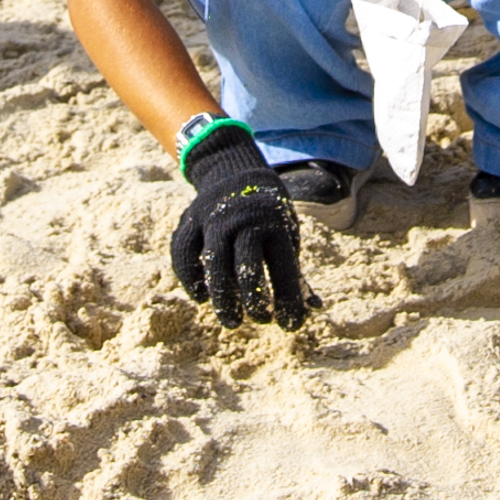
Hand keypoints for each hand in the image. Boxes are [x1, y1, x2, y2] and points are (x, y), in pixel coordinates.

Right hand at [168, 130, 311, 328]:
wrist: (236, 174)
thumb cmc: (268, 217)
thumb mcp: (286, 236)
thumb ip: (295, 272)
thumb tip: (316, 308)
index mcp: (274, 224)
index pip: (283, 269)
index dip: (288, 301)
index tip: (290, 325)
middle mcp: (243, 219)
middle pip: (246, 268)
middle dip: (254, 301)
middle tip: (258, 321)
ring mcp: (213, 218)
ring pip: (213, 263)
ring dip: (222, 297)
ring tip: (232, 321)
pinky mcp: (190, 220)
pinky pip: (184, 252)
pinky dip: (189, 277)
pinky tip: (201, 297)